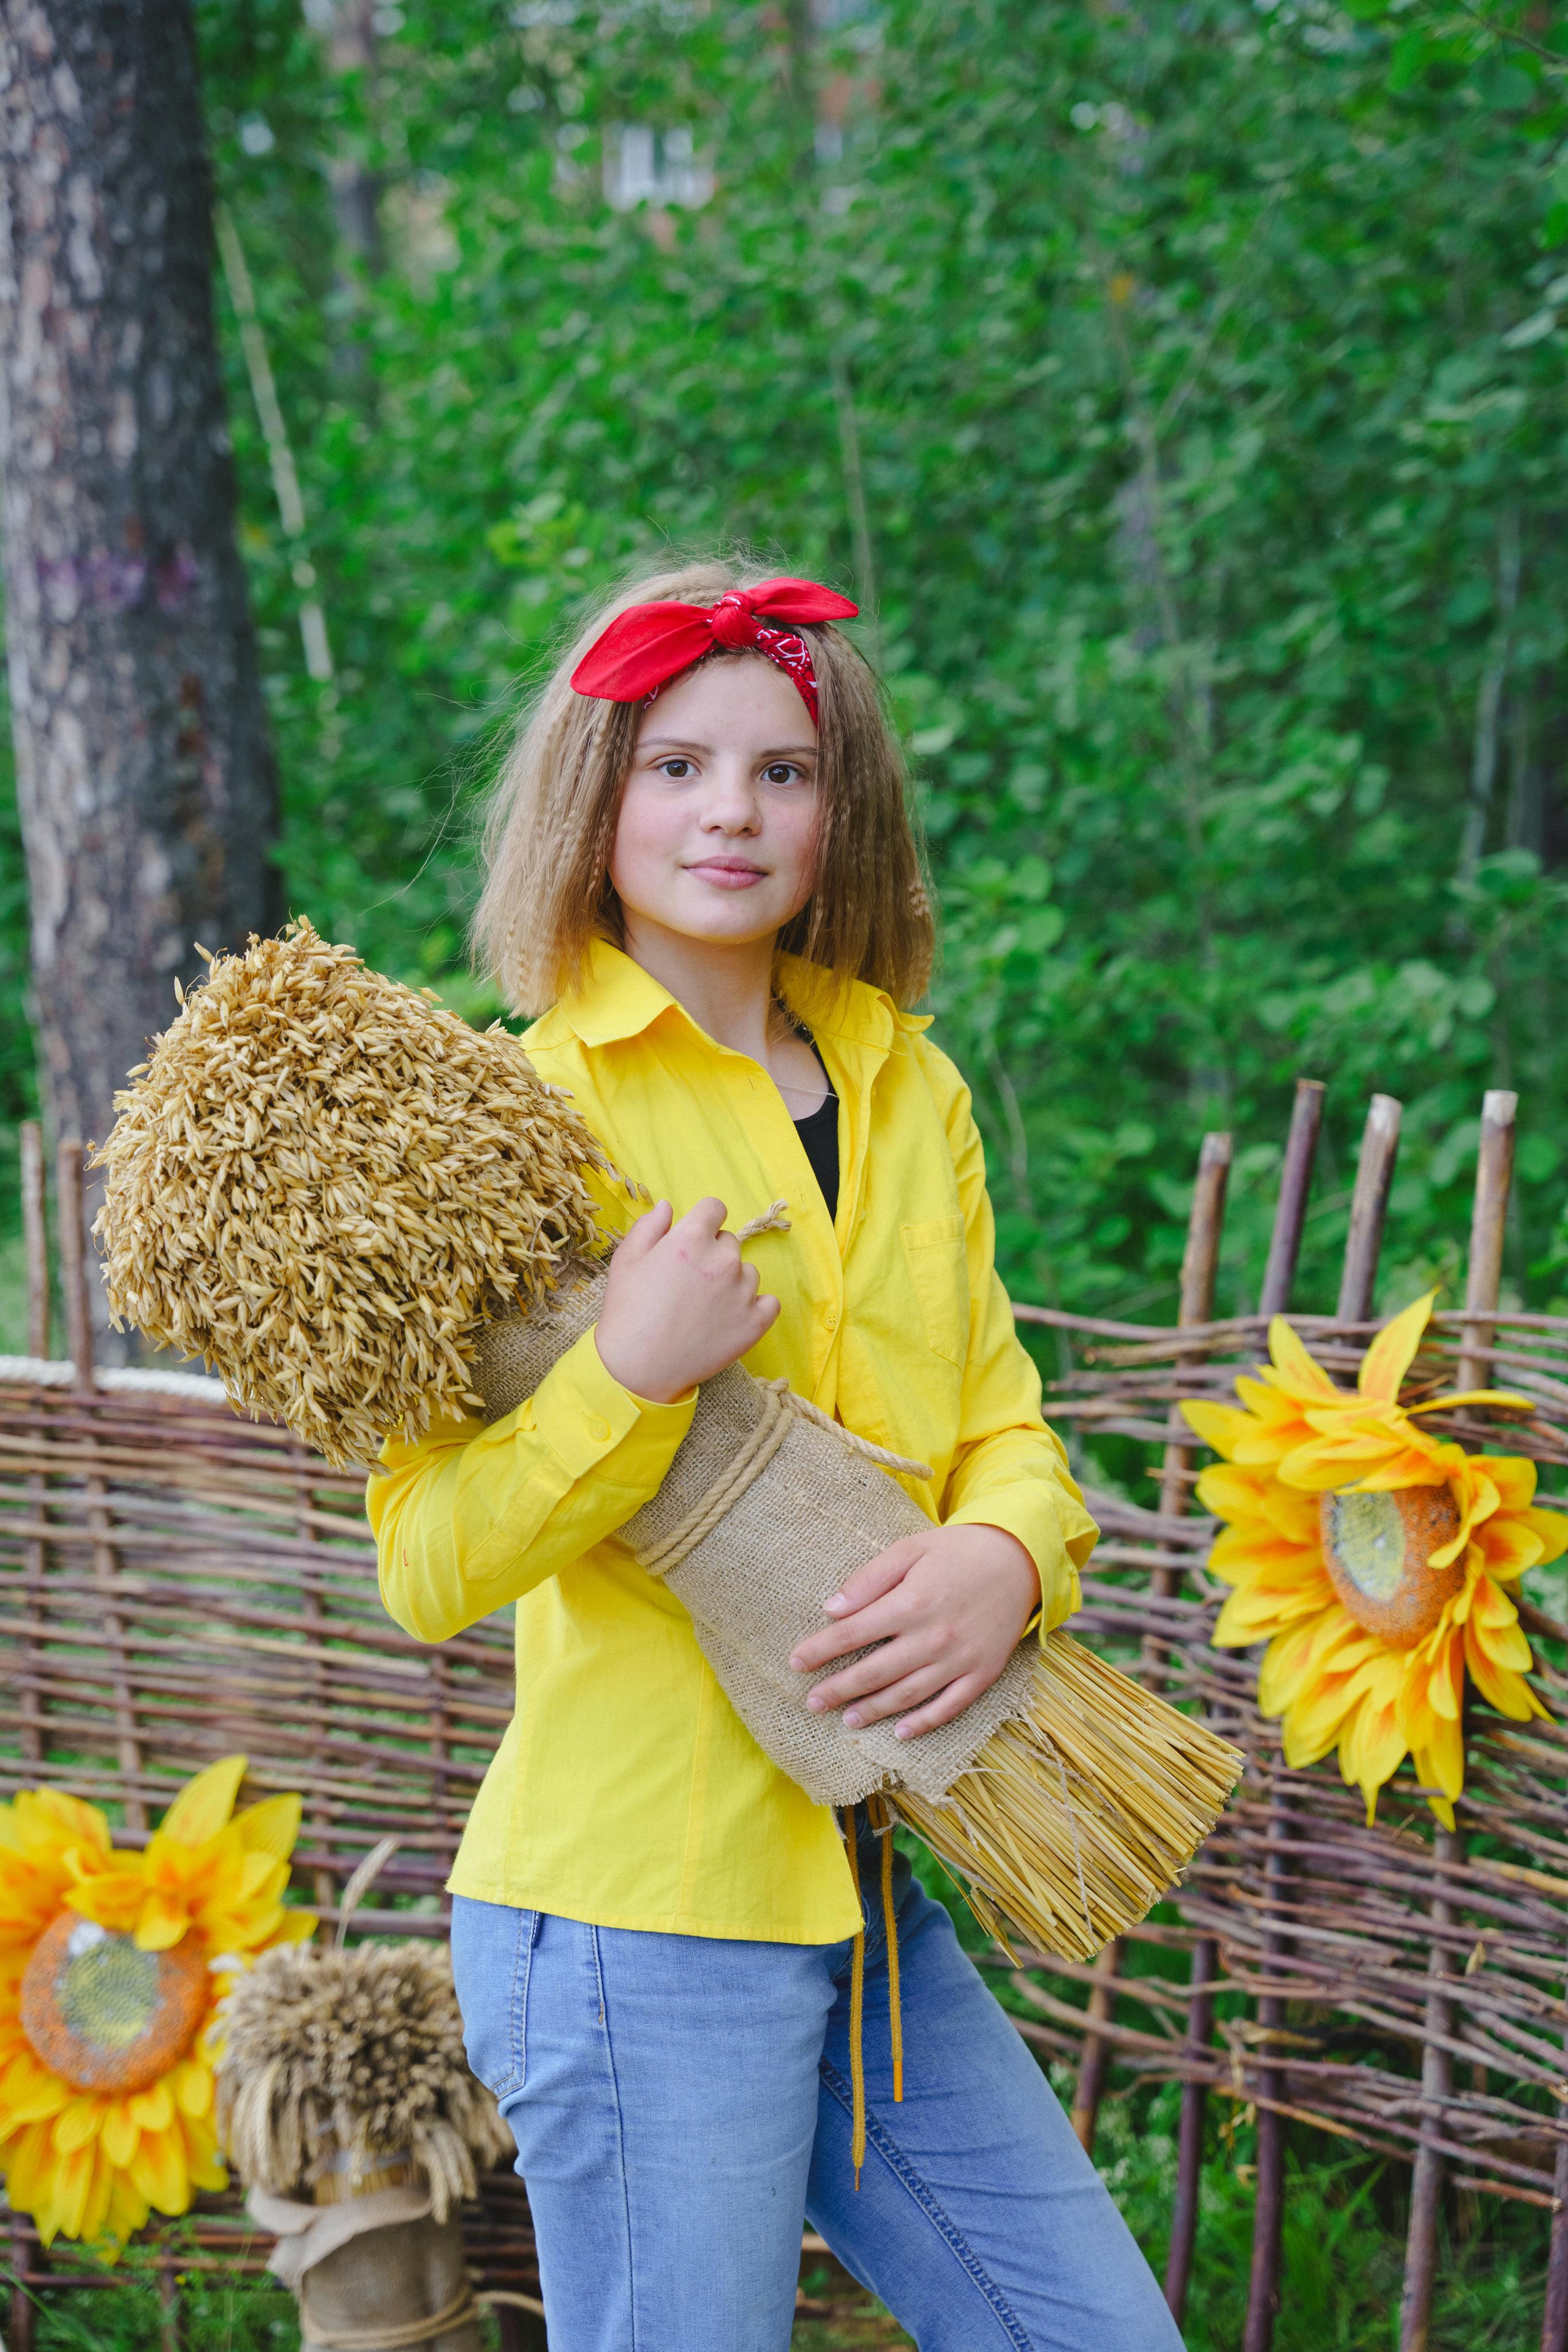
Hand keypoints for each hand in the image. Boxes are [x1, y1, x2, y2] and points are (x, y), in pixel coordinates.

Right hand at [594, 1198, 778, 1403]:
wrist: (639, 1367)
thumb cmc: (628, 1311)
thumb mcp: (627, 1259)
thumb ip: (649, 1225)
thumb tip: (668, 1206)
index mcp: (692, 1237)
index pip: (714, 1208)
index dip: (702, 1222)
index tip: (693, 1240)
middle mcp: (723, 1258)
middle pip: (729, 1241)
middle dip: (712, 1254)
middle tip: (689, 1283)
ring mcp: (743, 1291)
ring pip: (747, 1272)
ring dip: (732, 1282)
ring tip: (704, 1307)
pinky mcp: (756, 1322)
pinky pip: (768, 1303)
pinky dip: (754, 1308)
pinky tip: (729, 1319)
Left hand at [788, 1523, 1039, 1739]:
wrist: (1020, 1559)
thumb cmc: (958, 1551)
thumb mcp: (910, 1550)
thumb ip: (869, 1580)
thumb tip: (831, 1609)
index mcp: (911, 1603)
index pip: (853, 1633)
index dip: (821, 1650)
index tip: (796, 1662)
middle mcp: (933, 1637)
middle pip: (875, 1672)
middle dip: (838, 1689)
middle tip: (812, 1701)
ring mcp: (959, 1659)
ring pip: (907, 1695)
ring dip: (873, 1710)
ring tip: (846, 1719)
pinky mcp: (982, 1673)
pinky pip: (949, 1707)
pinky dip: (923, 1723)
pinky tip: (900, 1733)